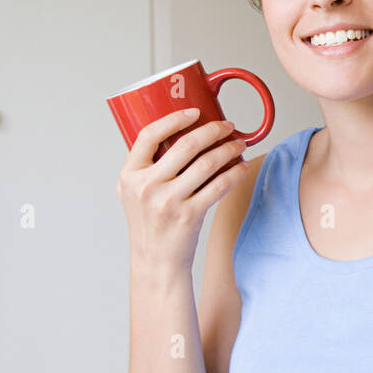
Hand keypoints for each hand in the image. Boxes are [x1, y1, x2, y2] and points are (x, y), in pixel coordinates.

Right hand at [116, 108, 250, 275]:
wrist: (156, 260)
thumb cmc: (149, 222)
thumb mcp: (135, 191)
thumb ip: (147, 165)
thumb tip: (178, 132)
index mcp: (130, 174)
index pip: (149, 135)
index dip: (174, 119)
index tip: (195, 112)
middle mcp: (147, 186)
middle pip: (186, 145)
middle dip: (213, 130)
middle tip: (228, 126)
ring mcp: (168, 201)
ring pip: (207, 163)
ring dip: (229, 149)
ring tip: (240, 144)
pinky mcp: (190, 214)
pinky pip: (219, 185)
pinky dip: (235, 172)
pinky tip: (242, 166)